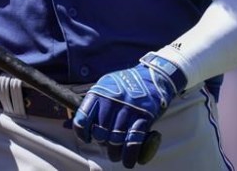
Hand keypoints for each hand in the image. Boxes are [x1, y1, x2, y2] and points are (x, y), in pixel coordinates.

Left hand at [72, 53, 185, 167]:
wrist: (153, 76)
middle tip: (107, 145)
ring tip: (116, 154)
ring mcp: (128, 109)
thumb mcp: (106, 85)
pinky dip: (130, 155)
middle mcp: (112, 101)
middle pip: (100, 133)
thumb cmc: (127, 83)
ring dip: (115, 152)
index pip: (83, 120)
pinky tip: (129, 161)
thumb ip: (95, 103)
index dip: (83, 134)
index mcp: (99, 92)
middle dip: (103, 144)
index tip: (87, 139)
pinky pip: (133, 142)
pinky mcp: (144, 117)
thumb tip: (84, 125)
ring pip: (115, 140)